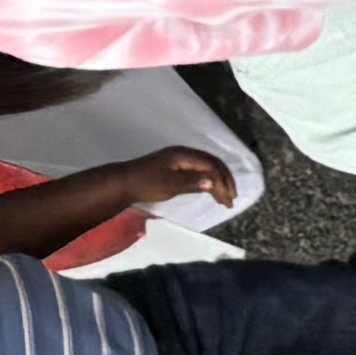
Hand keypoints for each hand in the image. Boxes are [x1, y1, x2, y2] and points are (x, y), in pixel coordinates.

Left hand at [114, 147, 239, 213]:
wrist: (123, 183)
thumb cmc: (146, 183)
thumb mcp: (170, 184)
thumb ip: (192, 182)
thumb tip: (214, 182)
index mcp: (184, 155)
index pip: (211, 164)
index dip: (223, 180)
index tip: (229, 198)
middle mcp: (184, 154)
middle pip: (212, 164)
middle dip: (224, 181)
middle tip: (232, 199)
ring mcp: (179, 161)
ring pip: (206, 169)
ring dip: (218, 183)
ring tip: (225, 200)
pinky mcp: (175, 169)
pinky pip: (198, 173)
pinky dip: (207, 183)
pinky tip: (210, 192)